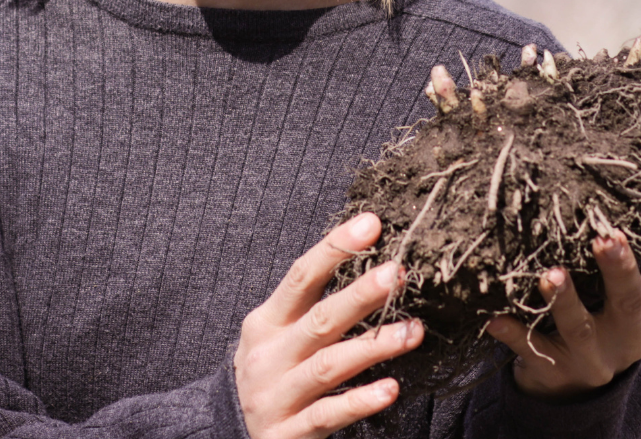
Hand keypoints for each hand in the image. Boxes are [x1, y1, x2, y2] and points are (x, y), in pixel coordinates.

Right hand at [234, 212, 423, 437]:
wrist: (226, 433)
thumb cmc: (273, 367)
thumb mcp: (280, 328)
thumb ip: (316, 298)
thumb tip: (367, 247)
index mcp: (267, 322)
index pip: (302, 276)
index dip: (335, 248)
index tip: (371, 224)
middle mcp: (270, 356)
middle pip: (319, 320)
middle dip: (360, 295)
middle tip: (397, 273)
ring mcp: (277, 397)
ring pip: (329, 366)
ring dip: (374, 345)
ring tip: (414, 331)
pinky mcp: (287, 435)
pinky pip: (328, 415)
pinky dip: (360, 401)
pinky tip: (390, 388)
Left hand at [486, 195, 640, 399]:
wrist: (580, 388)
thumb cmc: (606, 312)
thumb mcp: (632, 290)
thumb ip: (633, 251)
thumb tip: (627, 183)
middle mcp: (631, 336)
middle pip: (629, 300)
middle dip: (618, 269)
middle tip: (606, 238)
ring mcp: (595, 359)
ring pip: (581, 329)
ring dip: (566, 301)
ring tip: (550, 274)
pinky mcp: (558, 373)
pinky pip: (534, 352)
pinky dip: (515, 335)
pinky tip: (495, 318)